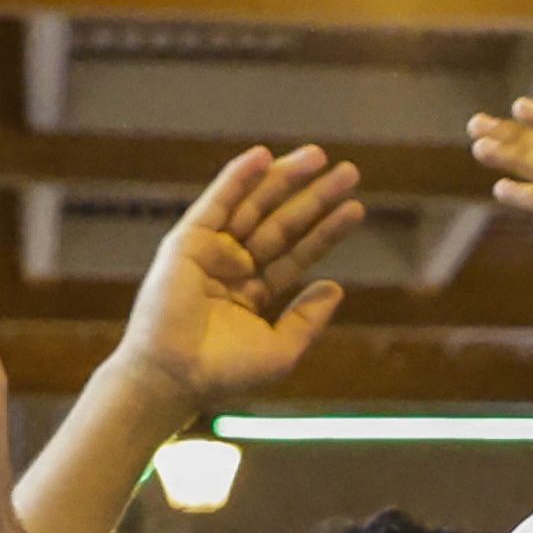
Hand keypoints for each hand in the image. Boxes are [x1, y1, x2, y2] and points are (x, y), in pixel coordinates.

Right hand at [116, 143, 368, 412]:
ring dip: (285, 178)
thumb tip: (336, 287)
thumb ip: (308, 318)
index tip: (356, 208)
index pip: (297, 254)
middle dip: (314, 197)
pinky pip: (217, 202)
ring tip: (320, 155)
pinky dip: (238, 177)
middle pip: (282, 223)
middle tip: (350, 172)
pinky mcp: (187, 242)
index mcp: (253, 293)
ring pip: (254, 206)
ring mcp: (210, 252)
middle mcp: (232, 268)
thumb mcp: (281, 349)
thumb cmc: (225, 372)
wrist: (176, 376)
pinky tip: (264, 156)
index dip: (327, 231)